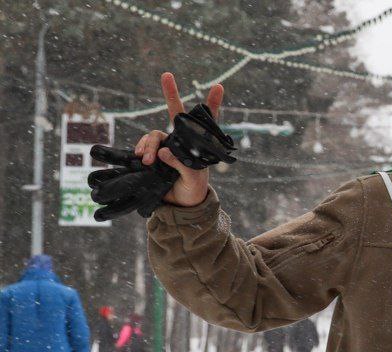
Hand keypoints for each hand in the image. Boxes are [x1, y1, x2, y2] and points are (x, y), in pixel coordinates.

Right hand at [133, 73, 224, 207]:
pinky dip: (142, 148)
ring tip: (148, 160)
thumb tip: (163, 150)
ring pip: (155, 134)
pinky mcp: (154, 153)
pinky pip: (145, 144)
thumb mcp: (192, 180)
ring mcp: (167, 145)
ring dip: (149, 144)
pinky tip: (141, 157)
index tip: (219, 86)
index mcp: (198, 144)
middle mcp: (182, 140)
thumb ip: (181, 165)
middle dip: (171, 93)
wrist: (179, 204)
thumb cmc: (193, 190)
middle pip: (175, 113)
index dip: (212, 104)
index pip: (207, 122)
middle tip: (167, 75)